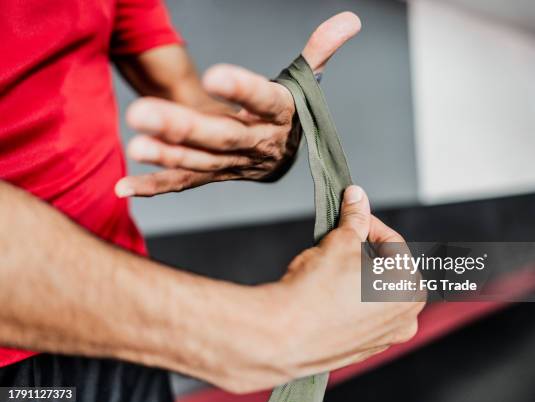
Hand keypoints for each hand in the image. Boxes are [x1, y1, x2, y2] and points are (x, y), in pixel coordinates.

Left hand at [114, 12, 361, 196]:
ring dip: (167, 156)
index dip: (243, 89)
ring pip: (200, 162)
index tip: (216, 74)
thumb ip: (318, 51)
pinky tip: (125, 187)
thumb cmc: (286, 113)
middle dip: (184, 128)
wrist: (278, 156)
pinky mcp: (211, 176)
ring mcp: (232, 164)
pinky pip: (185, 184)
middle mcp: (256, 144)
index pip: (265, 100)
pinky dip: (155, 188)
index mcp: (280, 116)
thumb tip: (349, 19)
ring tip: (136, 145)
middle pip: (222, 137)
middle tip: (144, 113)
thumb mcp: (305, 83)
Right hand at [189, 186, 425, 392]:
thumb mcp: (339, 242)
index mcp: (409, 286)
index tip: (349, 215)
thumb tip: (357, 196)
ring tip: (330, 270)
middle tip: (337, 243)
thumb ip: (354, 217)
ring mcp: (388, 335)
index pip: (392, 242)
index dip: (367, 223)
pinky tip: (328, 295)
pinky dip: (350, 301)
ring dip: (357, 276)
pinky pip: (363, 314)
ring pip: (375, 292)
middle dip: (363, 251)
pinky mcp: (366, 348)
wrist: (285, 334)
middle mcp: (407, 315)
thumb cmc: (315, 292)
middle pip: (387, 268)